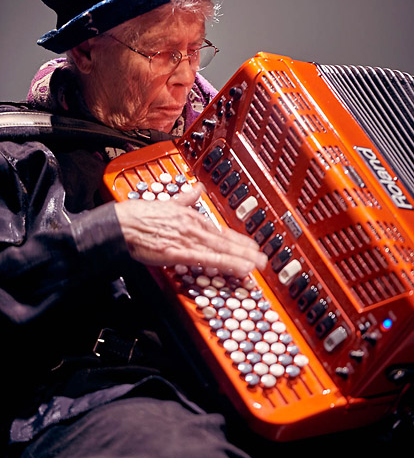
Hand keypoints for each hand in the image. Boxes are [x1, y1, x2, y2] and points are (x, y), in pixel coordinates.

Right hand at [115, 183, 267, 277]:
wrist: (121, 223)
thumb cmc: (139, 215)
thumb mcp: (168, 201)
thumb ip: (185, 197)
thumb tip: (196, 188)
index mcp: (191, 216)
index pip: (220, 230)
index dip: (238, 239)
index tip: (251, 246)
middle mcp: (193, 227)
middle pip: (225, 241)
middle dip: (245, 251)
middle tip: (263, 260)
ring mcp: (187, 239)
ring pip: (220, 250)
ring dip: (241, 259)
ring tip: (256, 266)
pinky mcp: (178, 252)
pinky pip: (207, 259)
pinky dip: (225, 263)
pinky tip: (237, 269)